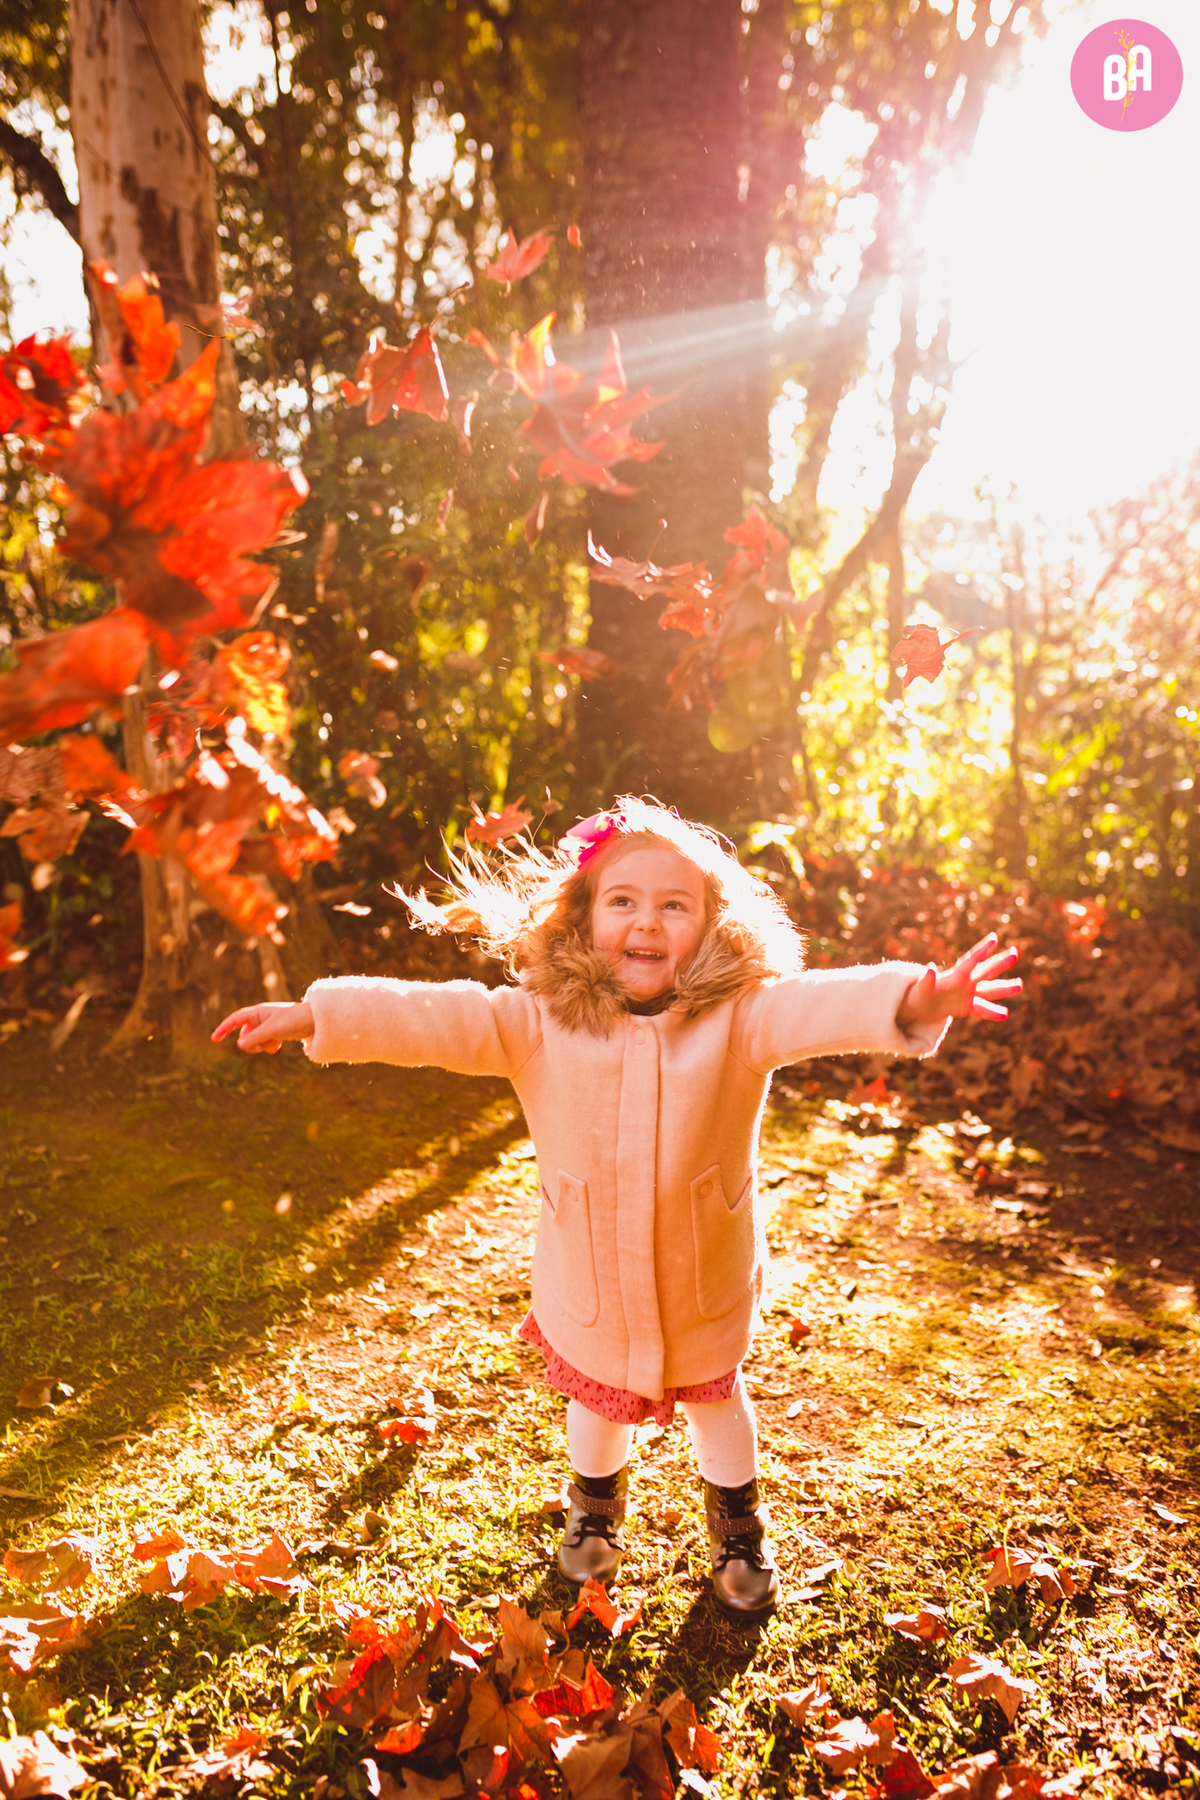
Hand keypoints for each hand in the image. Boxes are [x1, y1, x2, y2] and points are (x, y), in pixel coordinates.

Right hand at [211, 1000, 314, 1053]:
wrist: (315, 1021)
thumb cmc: (294, 1021)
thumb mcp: (272, 1030)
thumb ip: (255, 1037)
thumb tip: (239, 1045)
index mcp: (257, 1012)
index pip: (235, 1020)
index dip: (224, 1029)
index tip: (214, 1039)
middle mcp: (261, 1018)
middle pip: (245, 1035)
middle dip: (251, 1043)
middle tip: (261, 1046)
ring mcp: (269, 1026)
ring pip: (256, 1041)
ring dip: (262, 1046)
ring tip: (275, 1043)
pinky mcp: (277, 1033)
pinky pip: (266, 1044)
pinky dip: (270, 1046)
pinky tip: (280, 1044)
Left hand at [896, 933, 1021, 1030]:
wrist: (919, 1007)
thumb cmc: (918, 994)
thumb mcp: (921, 988)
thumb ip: (927, 979)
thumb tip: (930, 967)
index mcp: (955, 975)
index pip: (971, 960)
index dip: (982, 950)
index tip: (994, 938)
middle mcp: (965, 982)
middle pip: (985, 970)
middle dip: (999, 962)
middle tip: (1015, 953)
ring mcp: (968, 994)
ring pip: (989, 989)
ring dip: (1004, 988)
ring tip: (1019, 984)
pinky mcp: (967, 1007)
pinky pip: (982, 1010)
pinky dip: (992, 1012)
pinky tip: (1005, 1014)